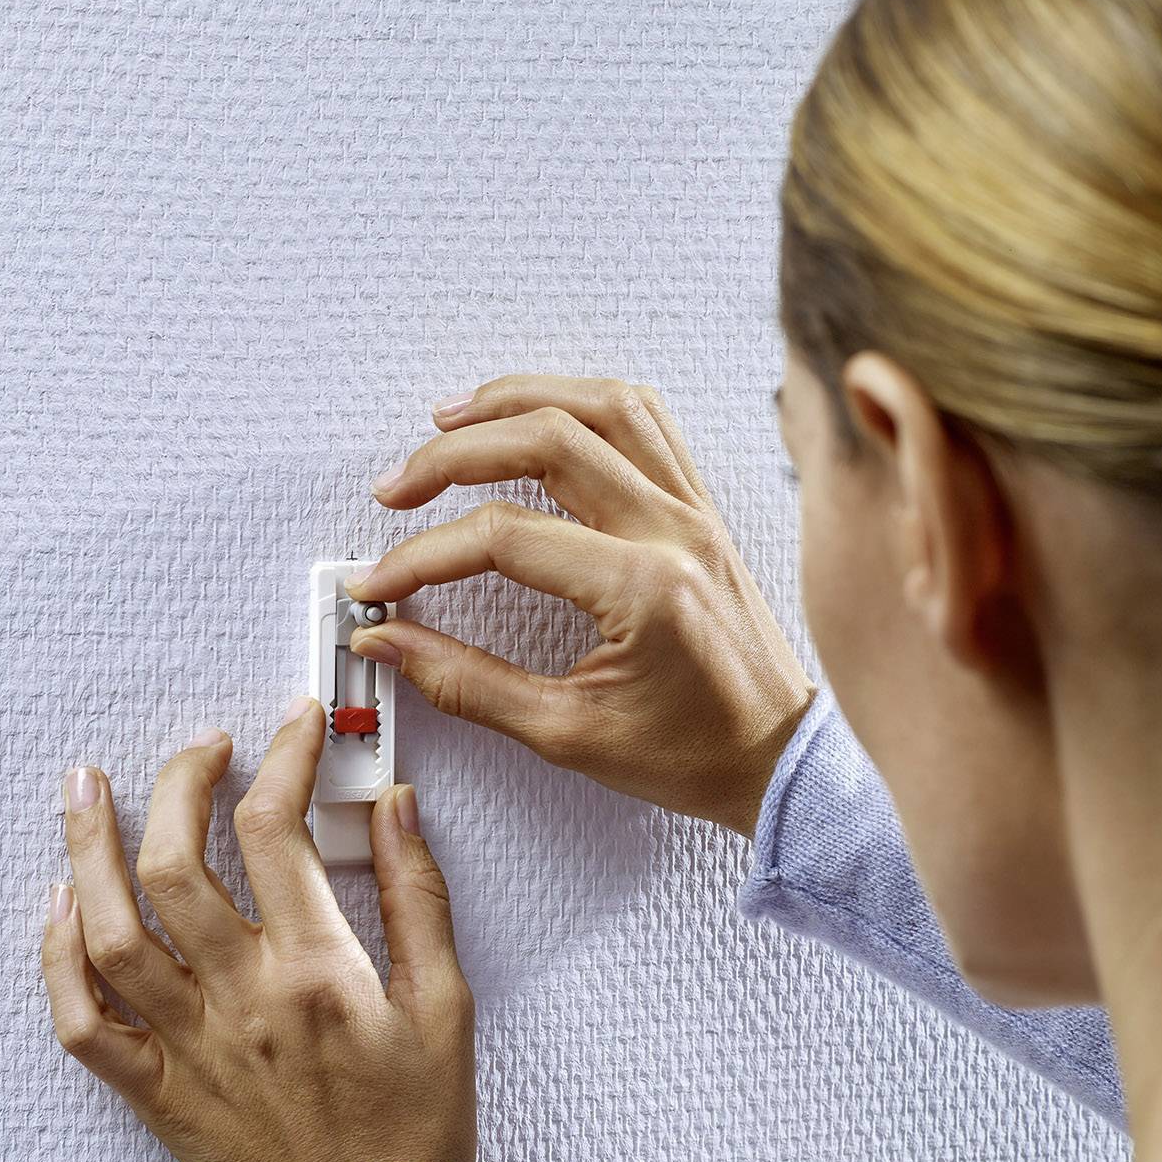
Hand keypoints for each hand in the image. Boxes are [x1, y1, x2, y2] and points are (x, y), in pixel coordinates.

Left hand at [40, 699, 475, 1161]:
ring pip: (110, 934)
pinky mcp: (157, 1094)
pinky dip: (59, 960)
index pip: (278, 830)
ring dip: (87, 851)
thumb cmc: (413, 1130)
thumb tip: (394, 806)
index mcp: (318, 972)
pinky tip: (62, 907)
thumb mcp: (446, 1005)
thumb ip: (419, 897)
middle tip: (197, 747)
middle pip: (176, 864)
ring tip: (84, 790)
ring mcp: (189, 1048)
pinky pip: (85, 1025)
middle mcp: (242, 1002)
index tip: (293, 727)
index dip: (283, 757)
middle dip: (177, 783)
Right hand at [350, 373, 816, 838]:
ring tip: (452, 420)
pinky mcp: (701, 509)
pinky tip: (539, 413)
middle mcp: (675, 531)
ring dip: (517, 399)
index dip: (425, 555)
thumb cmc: (696, 755)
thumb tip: (392, 642)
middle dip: (454, 454)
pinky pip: (646, 421)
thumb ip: (467, 683)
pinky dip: (583, 402)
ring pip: (602, 405)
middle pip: (548, 439)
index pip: (506, 537)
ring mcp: (695, 511)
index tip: (381, 583)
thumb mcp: (567, 734)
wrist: (780, 762)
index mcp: (644, 588)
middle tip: (397, 488)